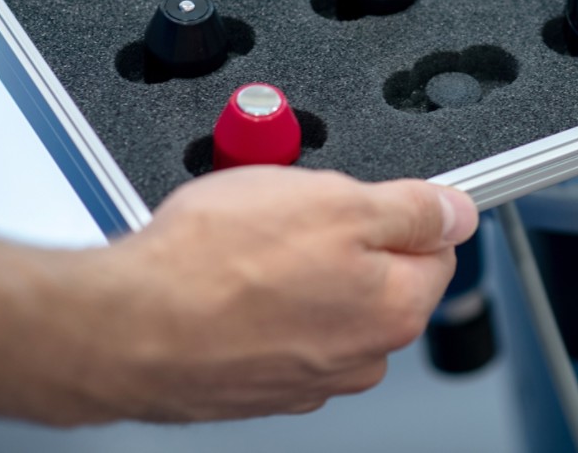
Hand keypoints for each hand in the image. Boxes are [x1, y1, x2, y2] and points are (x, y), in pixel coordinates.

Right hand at [0, 169, 476, 424]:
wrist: (120, 329)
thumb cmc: (216, 266)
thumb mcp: (337, 202)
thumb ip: (413, 208)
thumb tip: (457, 211)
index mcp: (394, 310)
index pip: (436, 248)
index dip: (400, 208)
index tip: (363, 193)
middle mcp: (359, 356)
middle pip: (378, 275)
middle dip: (343, 235)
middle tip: (289, 210)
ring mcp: (305, 377)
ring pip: (322, 298)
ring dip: (295, 266)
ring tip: (244, 242)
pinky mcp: (254, 383)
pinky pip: (274, 324)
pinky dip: (257, 299)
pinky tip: (220, 277)